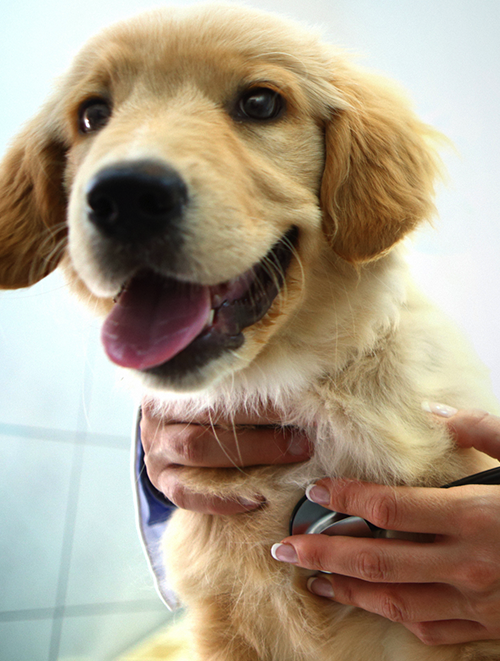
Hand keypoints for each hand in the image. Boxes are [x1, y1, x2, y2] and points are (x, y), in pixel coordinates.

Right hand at [140, 401, 310, 514]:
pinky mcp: (161, 481)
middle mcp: (159, 414)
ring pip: (197, 452)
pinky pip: (188, 493)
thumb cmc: (213, 405)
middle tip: (303, 440)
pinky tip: (258, 498)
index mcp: (177, 384)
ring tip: (290, 463)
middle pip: (209, 420)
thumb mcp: (224, 390)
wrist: (176, 429)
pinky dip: (224, 498)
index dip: (261, 397)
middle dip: (261, 432)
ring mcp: (155, 450)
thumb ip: (250, 386)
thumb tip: (304, 387)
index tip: (302, 404)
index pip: (220, 388)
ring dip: (250, 458)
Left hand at [271, 407, 499, 645]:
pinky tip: (371, 604)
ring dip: (347, 589)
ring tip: (312, 578)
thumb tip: (435, 415)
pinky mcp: (488, 627)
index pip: (388, 508)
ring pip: (394, 600)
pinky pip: (429, 629)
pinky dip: (392, 616)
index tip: (315, 491)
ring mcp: (476, 602)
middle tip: (284, 547)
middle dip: (322, 554)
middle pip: (376, 560)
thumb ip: (483, 432)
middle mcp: (467, 564)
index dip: (344, 498)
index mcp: (475, 516)